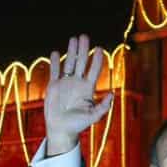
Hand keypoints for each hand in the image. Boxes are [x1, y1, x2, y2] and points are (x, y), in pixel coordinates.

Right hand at [44, 34, 113, 155]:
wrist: (62, 129)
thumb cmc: (78, 124)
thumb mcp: (93, 116)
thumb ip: (103, 106)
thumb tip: (112, 94)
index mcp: (87, 88)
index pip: (94, 70)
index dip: (96, 59)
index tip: (99, 48)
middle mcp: (77, 82)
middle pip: (81, 62)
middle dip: (83, 49)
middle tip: (84, 37)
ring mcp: (65, 83)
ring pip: (68, 63)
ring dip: (71, 51)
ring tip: (73, 39)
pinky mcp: (54, 86)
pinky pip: (54, 71)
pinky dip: (54, 62)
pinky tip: (55, 52)